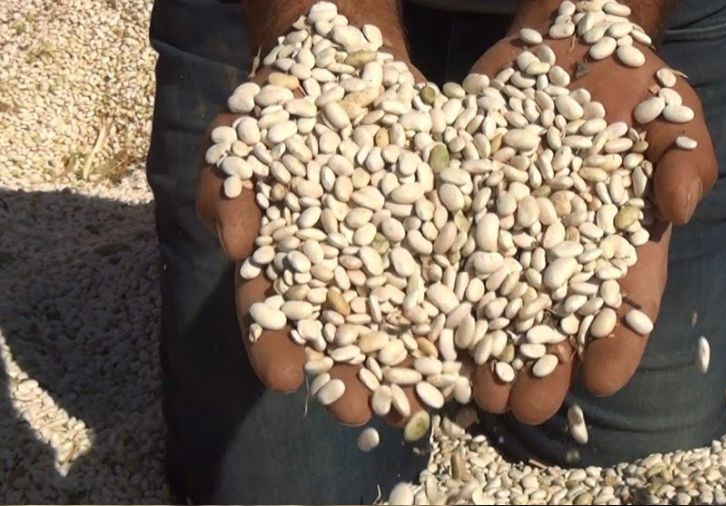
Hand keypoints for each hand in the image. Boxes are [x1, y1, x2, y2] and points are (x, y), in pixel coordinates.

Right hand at [195, 10, 426, 425]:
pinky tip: (479, 337)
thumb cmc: (285, 108)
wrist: (345, 63)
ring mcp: (391, 252)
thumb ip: (231, 189)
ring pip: (402, 314)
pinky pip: (453, 272)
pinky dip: (463, 305)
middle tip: (364, 412)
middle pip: (344, 331)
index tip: (284, 380)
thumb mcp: (245, 137)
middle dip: (353, 373)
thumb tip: (235, 244)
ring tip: (428, 397)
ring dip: (412, 358)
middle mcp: (340, 268)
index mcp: (286, 258)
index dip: (276, 345)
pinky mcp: (437, 230)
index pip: (274, 310)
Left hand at [470, 24, 716, 423]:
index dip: (616, 340)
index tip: (602, 378)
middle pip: (554, 319)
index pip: (623, 298)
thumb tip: (680, 208)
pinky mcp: (469, 209)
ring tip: (475, 395)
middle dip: (541, 367)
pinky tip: (429, 336)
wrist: (567, 43)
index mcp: (620, 238)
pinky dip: (443, 297)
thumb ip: (685, 157)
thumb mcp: (671, 110)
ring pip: (499, 304)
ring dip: (488, 352)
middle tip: (526, 409)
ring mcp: (514, 232)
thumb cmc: (632, 82)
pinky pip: (454, 256)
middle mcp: (564, 247)